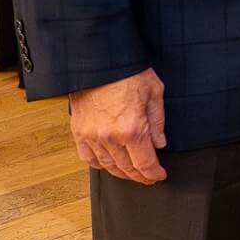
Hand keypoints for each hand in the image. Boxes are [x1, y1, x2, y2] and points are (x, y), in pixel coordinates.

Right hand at [67, 69, 167, 184]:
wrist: (100, 62)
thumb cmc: (128, 73)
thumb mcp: (155, 93)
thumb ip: (158, 122)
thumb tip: (160, 143)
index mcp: (131, 129)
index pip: (144, 163)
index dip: (153, 174)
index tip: (159, 176)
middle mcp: (110, 138)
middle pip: (126, 168)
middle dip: (140, 176)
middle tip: (148, 177)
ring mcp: (92, 136)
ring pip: (107, 166)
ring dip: (121, 172)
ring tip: (131, 173)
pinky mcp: (79, 131)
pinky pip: (88, 157)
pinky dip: (99, 164)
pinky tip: (108, 163)